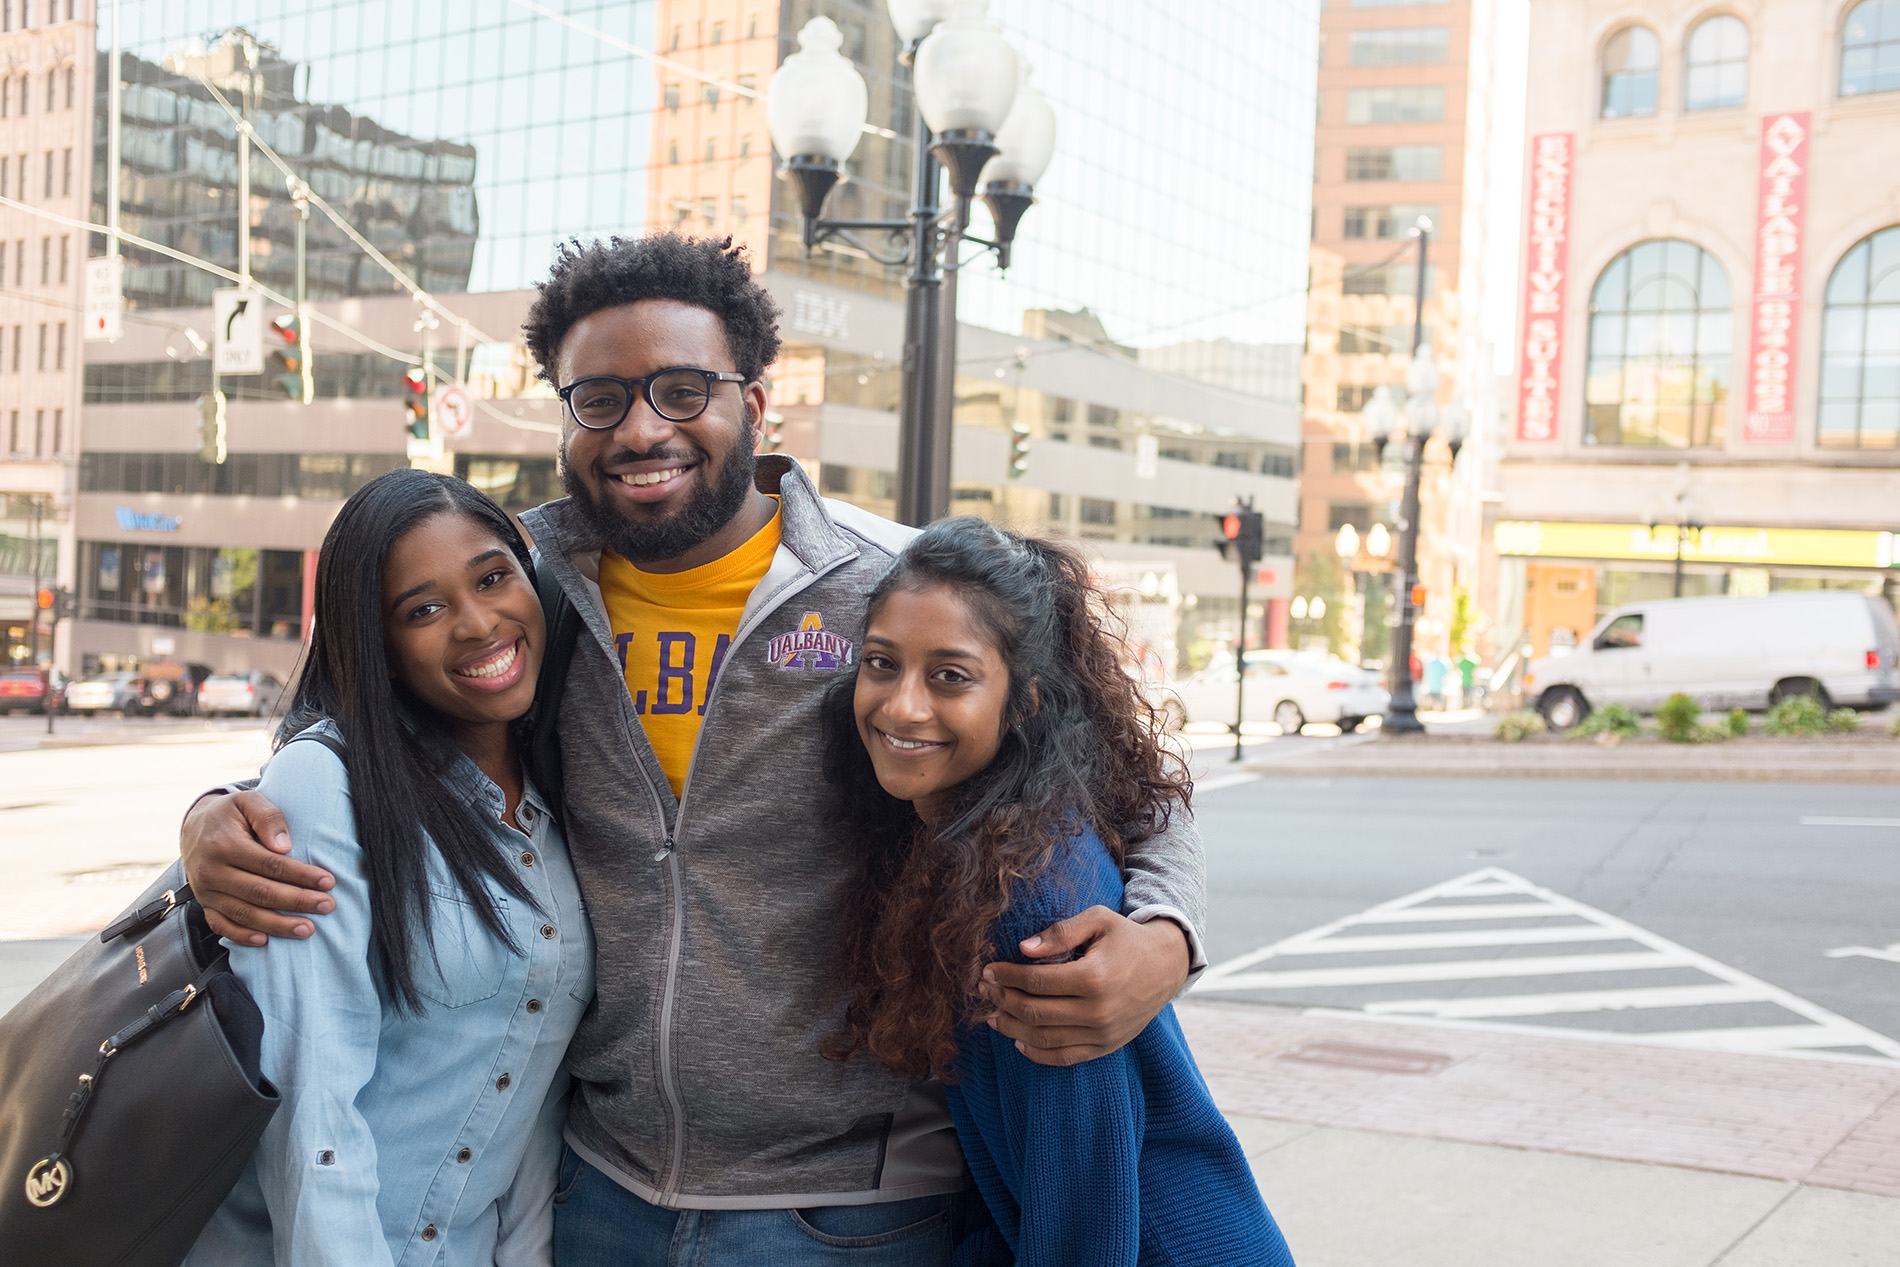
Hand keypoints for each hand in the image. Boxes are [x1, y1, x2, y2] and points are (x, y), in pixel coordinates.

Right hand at [182, 790, 334, 944]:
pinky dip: (242, 936)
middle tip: (327, 906)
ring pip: (244, 914)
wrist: (194, 827)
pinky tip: (265, 941)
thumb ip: (268, 818)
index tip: (328, 881)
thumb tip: (284, 846)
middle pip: (260, 892)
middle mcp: (212, 871)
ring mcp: (206, 892)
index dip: (301, 875)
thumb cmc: (230, 814)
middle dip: (297, 901)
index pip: (270, 864)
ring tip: (307, 929)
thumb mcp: (248, 802)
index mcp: (225, 844)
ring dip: (277, 925)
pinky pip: (221, 925)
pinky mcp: (205, 904)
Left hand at [979, 907, 1189, 1066]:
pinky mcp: (1106, 1047)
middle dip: (1002, 1000)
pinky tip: (1019, 1041)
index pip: (1035, 982)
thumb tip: (1023, 949)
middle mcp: (1097, 1011)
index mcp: (1093, 977)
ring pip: (1043, 1039)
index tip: (988, 970)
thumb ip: (1060, 932)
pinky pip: (1064, 1058)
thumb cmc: (1127, 938)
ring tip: (993, 1014)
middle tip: (984, 990)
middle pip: (1034, 1012)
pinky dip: (1037, 1054)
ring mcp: (1102, 1034)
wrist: (1166, 965)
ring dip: (1012, 1028)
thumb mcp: (1097, 920)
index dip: (1006, 977)